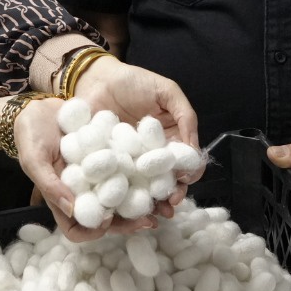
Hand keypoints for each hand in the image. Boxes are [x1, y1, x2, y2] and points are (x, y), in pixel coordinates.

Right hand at [11, 96, 161, 242]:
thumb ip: (50, 185)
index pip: (76, 229)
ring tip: (162, 201)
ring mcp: (98, 176)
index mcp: (62, 199)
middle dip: (128, 222)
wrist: (38, 107)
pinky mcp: (109, 157)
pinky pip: (126, 171)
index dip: (92, 231)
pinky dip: (141, 175)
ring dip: (140, 202)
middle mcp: (83, 192)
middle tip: (150, 219)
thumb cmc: (30, 136)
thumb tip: (72, 209)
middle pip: (107, 217)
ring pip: (121, 197)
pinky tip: (157, 171)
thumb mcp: (34, 159)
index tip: (107, 220)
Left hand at [73, 56, 203, 218]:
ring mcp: (129, 163)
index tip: (186, 180)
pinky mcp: (107, 165)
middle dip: (170, 195)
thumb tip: (194, 149)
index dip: (189, 174)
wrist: (96, 77)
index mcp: (170, 140)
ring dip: (150, 203)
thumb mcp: (167, 92)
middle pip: (166, 181)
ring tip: (151, 213)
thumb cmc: (134, 81)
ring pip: (143, 188)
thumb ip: (185, 116)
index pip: (185, 163)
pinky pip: (116, 183)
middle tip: (169, 204)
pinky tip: (125, 205)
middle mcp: (151, 156)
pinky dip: (121, 196)